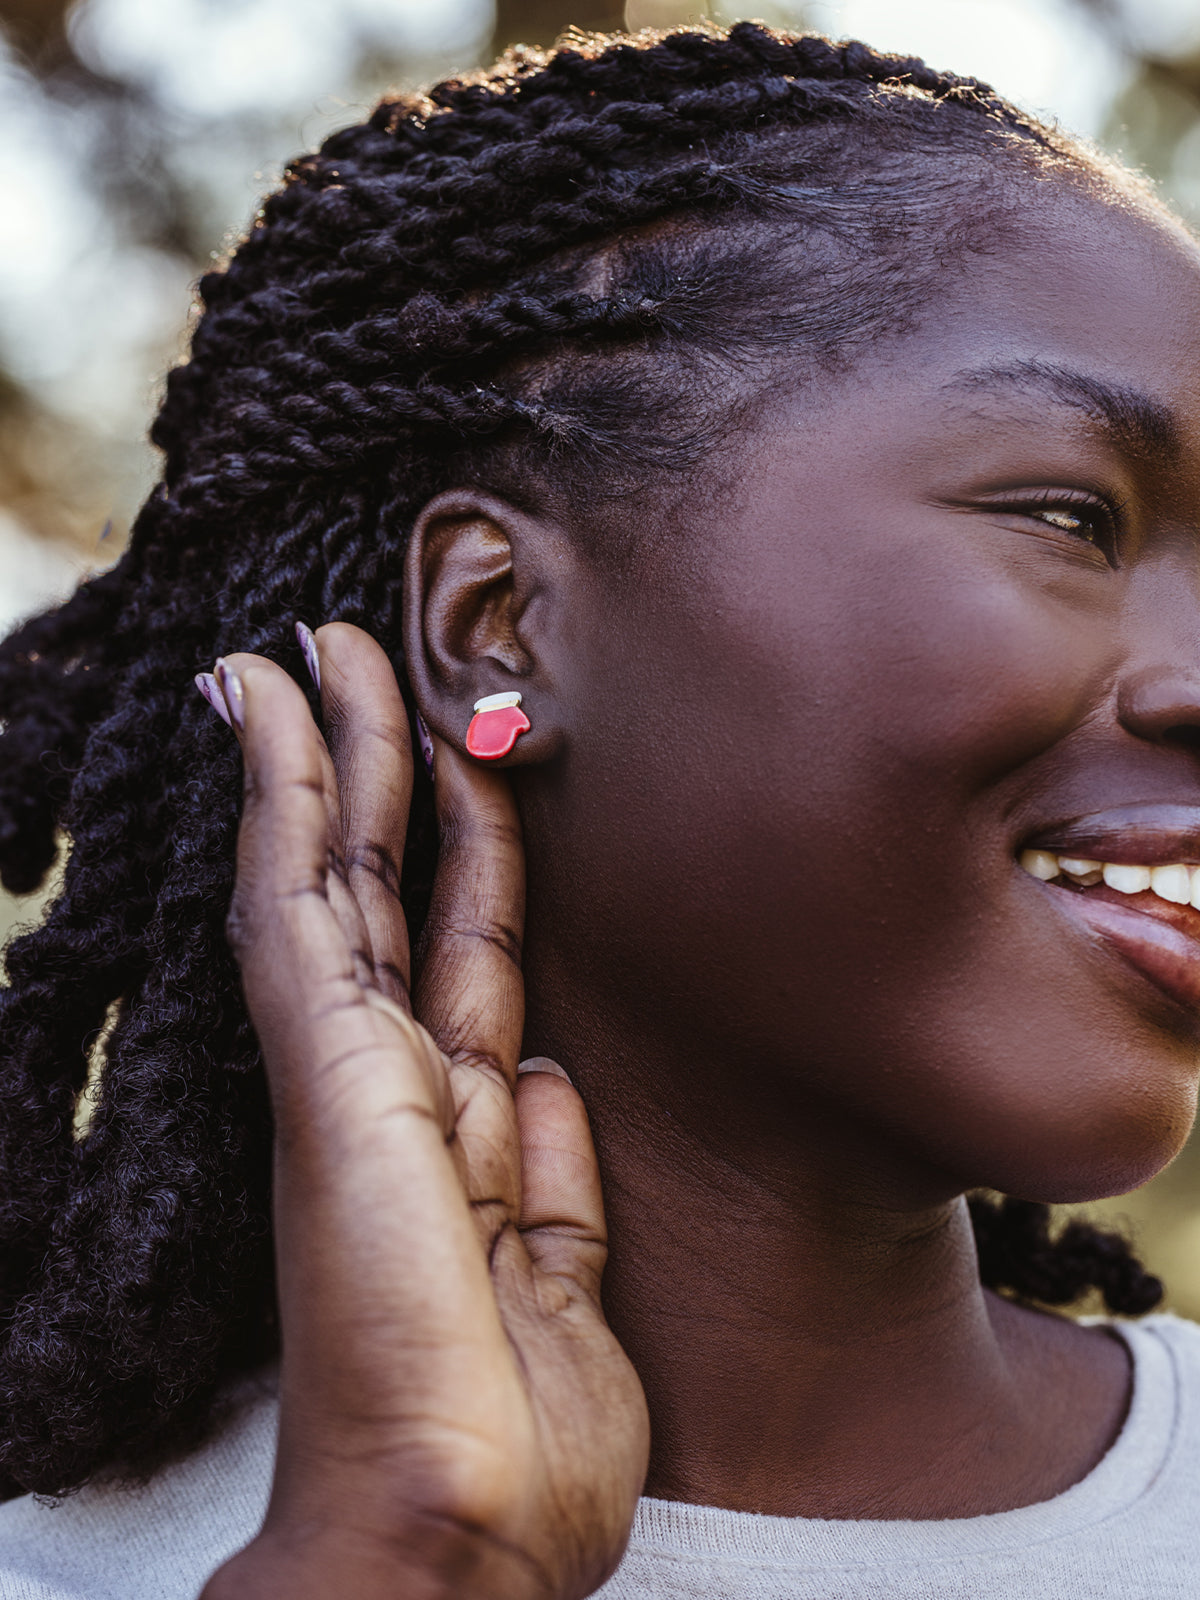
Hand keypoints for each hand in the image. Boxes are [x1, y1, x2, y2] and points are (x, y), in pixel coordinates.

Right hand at [199, 624, 648, 1599]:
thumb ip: (551, 1168)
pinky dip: (283, 800)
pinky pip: (299, 903)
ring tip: (320, 650)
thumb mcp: (561, 1275)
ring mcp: (351, 1068)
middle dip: (390, 769)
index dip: (471, 851)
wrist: (460, 1535)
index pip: (465, 953)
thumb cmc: (515, 1435)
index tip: (468, 758)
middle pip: (399, 890)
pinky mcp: (322, 1066)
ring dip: (332, 752)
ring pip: (341, 870)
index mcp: (463, 1127)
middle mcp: (399, 1082)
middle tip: (371, 658)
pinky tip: (274, 714)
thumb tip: (548, 1069)